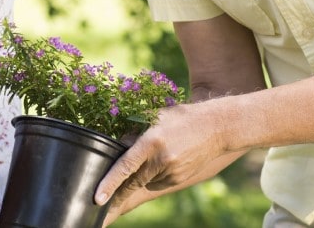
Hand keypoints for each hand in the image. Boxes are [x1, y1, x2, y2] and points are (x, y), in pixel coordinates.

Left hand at [95, 103, 238, 216]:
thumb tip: (118, 144)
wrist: (216, 128)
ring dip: (141, 174)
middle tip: (105, 196)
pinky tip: (165, 160)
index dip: (109, 183)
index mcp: (151, 142)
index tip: (98, 198)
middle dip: (119, 189)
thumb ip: (135, 131)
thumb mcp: (156, 116)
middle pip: (133, 180)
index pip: (125, 167)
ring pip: (146, 181)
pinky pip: (159, 182)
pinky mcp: (179, 179)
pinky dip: (155, 176)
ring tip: (156, 154)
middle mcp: (161, 160)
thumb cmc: (182, 117)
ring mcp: (172, 172)